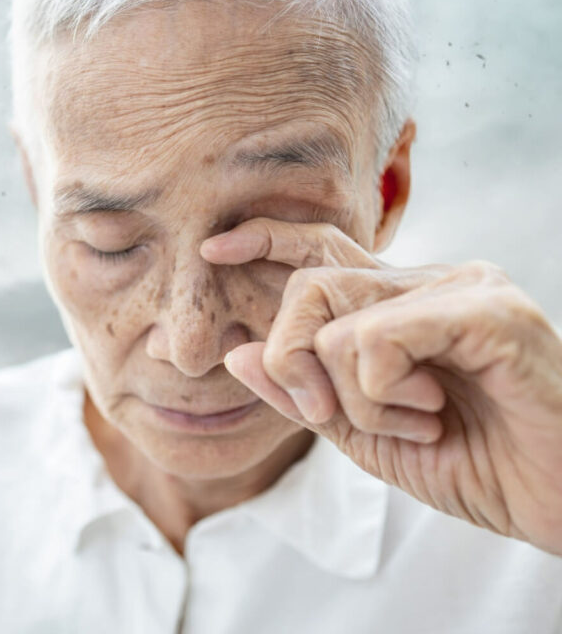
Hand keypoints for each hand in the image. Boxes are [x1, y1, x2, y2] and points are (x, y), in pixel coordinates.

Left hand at [201, 218, 561, 555]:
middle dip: (294, 362)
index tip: (214, 246)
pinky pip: (379, 339)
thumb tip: (237, 353)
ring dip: (356, 399)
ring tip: (417, 424)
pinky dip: (384, 393)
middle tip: (328, 413)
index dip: (267, 239)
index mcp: (401, 304)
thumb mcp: (365, 435)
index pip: (324, 251)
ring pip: (337, 322)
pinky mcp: (490, 310)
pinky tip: (432, 416)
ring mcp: (464, 287)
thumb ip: (303, 393)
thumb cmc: (475, 463)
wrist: (560, 502)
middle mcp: (431, 281)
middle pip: (310, 287)